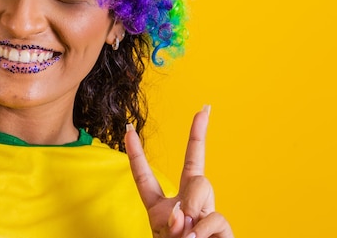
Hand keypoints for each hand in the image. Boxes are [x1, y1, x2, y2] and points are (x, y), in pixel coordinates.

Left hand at [125, 107, 233, 237]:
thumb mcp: (163, 235)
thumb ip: (170, 220)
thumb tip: (189, 211)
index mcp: (161, 207)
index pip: (145, 175)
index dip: (136, 152)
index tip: (129, 127)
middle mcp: (187, 205)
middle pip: (194, 167)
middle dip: (198, 132)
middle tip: (198, 126)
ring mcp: (207, 213)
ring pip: (202, 186)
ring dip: (192, 210)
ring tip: (188, 236)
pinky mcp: (225, 227)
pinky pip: (214, 217)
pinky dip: (203, 231)